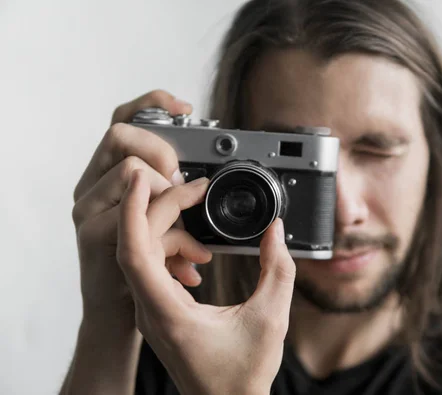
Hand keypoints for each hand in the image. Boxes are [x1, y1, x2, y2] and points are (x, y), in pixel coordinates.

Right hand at [71, 89, 201, 325]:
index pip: (121, 122)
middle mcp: (92, 187)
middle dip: (162, 152)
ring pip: (132, 171)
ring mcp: (89, 210)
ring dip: (171, 198)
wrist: (121, 313)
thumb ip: (175, 199)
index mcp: (107, 176)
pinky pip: (139, 214)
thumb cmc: (147, 264)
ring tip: (190, 236)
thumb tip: (204, 185)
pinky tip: (188, 262)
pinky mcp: (94, 236)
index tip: (186, 108)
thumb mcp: (164, 224)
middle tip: (183, 182)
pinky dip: (175, 237)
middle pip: (121, 135)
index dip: (152, 105)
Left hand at [117, 170, 295, 394]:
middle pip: (136, 244)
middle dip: (158, 206)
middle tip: (189, 185)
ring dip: (167, 226)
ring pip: (143, 253)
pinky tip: (198, 249)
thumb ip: (277, 269)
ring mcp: (151, 311)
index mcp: (167, 314)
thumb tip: (275, 231)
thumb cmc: (242, 375)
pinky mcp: (159, 310)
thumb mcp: (271, 319)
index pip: (134, 252)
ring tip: (195, 211)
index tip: (142, 178)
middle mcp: (150, 311)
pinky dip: (172, 246)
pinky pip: (153, 266)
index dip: (135, 210)